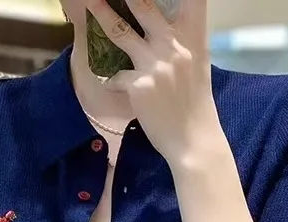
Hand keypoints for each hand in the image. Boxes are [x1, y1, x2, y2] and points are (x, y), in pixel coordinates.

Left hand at [85, 0, 221, 164]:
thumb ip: (184, 41)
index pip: (194, 0)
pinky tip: (107, 80)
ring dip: (102, 17)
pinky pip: (115, 75)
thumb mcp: (198, 65)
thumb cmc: (195, 104)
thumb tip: (167, 26)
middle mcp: (175, 47)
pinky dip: (109, 76)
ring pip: (121, 33)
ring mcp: (156, 66)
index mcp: (194, 39)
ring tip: (89, 5)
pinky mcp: (139, 86)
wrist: (193, 141)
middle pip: (146, 7)